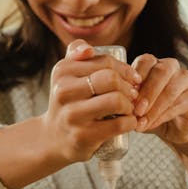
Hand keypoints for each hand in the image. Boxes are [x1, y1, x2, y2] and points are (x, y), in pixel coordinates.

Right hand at [43, 39, 140, 162]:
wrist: (54, 138)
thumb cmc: (69, 102)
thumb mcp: (66, 75)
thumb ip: (76, 52)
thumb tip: (88, 50)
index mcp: (62, 71)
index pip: (106, 62)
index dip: (125, 70)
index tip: (132, 79)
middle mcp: (63, 91)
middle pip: (111, 79)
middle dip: (128, 87)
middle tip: (132, 96)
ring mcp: (72, 115)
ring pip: (116, 100)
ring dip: (130, 105)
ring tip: (129, 109)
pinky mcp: (82, 136)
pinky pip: (118, 124)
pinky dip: (131, 122)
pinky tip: (130, 122)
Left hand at [131, 53, 187, 146]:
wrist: (175, 131)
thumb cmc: (150, 114)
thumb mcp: (135, 106)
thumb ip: (128, 101)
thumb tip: (117, 103)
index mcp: (153, 64)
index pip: (145, 61)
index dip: (134, 77)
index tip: (124, 96)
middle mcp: (170, 67)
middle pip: (161, 71)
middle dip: (146, 92)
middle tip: (136, 111)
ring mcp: (184, 81)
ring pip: (170, 89)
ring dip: (154, 107)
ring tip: (141, 122)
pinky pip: (178, 104)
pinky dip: (162, 116)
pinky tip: (151, 125)